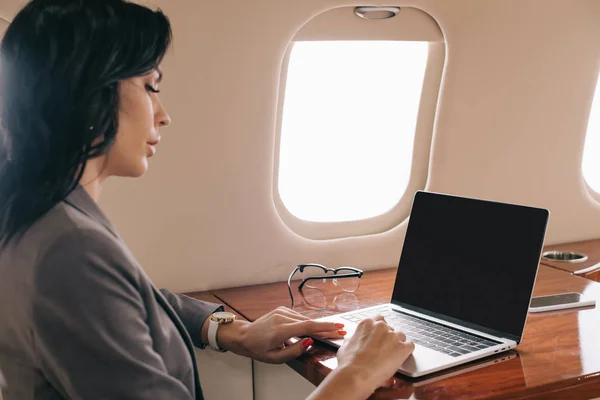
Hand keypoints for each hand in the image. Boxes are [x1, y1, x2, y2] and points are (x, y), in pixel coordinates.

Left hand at [214, 306, 346, 362]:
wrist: (244, 335)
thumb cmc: (258, 349)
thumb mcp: (275, 358)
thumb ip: (294, 351)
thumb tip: (309, 342)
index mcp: (280, 330)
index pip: (307, 327)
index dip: (324, 327)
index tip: (338, 328)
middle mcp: (282, 317)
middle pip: (309, 322)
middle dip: (326, 326)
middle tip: (341, 330)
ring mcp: (282, 312)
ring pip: (304, 319)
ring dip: (317, 325)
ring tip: (330, 331)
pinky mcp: (282, 310)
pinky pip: (298, 317)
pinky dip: (307, 323)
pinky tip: (312, 329)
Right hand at [306, 315, 413, 399]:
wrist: (356, 375)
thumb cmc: (348, 363)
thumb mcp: (346, 345)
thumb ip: (354, 338)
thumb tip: (355, 340)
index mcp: (367, 323)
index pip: (379, 320)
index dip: (380, 331)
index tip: (379, 337)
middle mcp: (381, 326)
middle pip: (390, 328)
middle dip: (388, 338)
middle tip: (384, 350)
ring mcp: (393, 336)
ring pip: (401, 336)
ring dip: (398, 344)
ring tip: (392, 356)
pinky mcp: (402, 348)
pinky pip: (410, 346)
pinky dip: (407, 352)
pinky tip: (401, 358)